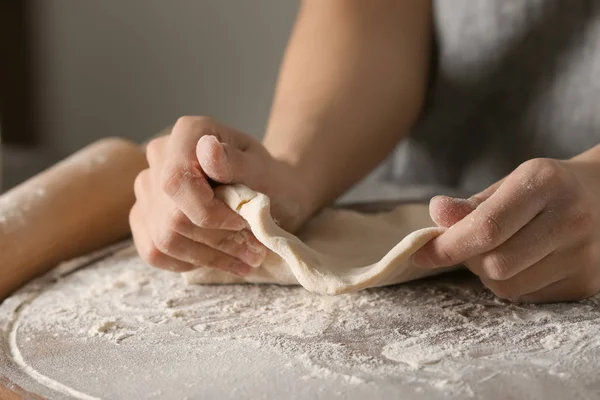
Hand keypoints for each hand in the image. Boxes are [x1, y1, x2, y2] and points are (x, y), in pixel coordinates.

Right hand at [130, 116, 311, 274]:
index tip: (243, 224)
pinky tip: (219, 260)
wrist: (266, 189)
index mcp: (188, 133)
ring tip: (246, 259)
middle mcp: (159, 157)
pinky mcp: (144, 217)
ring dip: (210, 257)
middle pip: (173, 217)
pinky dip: (190, 262)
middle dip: (218, 241)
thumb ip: (235, 161)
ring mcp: (147, 188)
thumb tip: (207, 149)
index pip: (177, 181)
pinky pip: (154, 252)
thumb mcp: (263, 169)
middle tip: (255, 252)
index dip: (208, 213)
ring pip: (164, 239)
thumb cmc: (266, 177)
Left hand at [412, 152, 599, 302]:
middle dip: (470, 260)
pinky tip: (526, 261)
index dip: (448, 246)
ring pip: (508, 287)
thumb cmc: (545, 190)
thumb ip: (471, 205)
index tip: (421, 252)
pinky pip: (527, 297)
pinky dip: (512, 283)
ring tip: (503, 249)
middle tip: (470, 245)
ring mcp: (585, 256)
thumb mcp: (509, 184)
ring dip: (488, 274)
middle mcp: (571, 219)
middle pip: (496, 265)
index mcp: (545, 183)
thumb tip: (436, 213)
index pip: (487, 227)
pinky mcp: (588, 283)